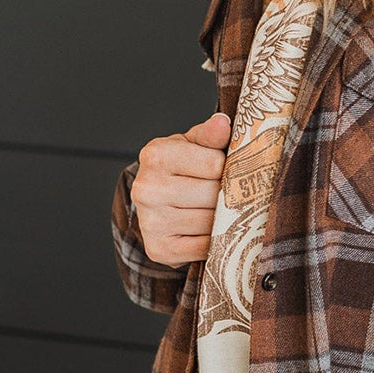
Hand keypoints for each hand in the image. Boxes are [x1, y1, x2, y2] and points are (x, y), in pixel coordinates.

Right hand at [130, 111, 231, 266]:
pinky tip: (211, 230)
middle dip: (226, 194)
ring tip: (219, 210)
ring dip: (224, 218)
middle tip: (225, 193)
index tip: (223, 168)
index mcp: (156, 154)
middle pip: (212, 194)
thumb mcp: (194, 144)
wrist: (157, 201)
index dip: (227, 167)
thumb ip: (210, 135)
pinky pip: (204, 247)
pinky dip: (216, 241)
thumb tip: (222, 123)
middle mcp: (147, 188)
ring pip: (211, 222)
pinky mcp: (159, 249)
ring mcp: (150, 221)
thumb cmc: (182, 167)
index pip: (213, 164)